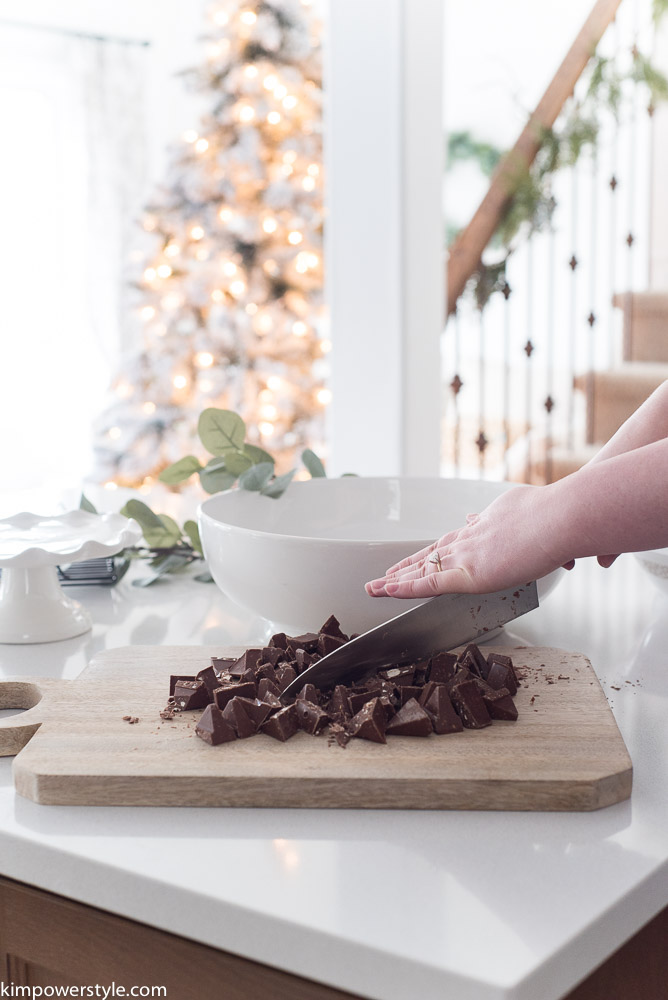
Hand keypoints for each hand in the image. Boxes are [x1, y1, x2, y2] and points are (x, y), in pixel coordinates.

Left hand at [365, 485, 569, 598]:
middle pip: (431, 554)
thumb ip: (510, 521)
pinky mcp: (470, 573)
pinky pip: (428, 583)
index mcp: (486, 526)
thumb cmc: (557, 516)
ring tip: (375, 587)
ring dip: (397, 579)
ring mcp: (468, 555)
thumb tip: (489, 518)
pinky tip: (388, 591)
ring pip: (422, 569)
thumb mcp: (528, 513)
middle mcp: (471, 539)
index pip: (453, 540)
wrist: (561, 517)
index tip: (421, 555)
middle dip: (408, 565)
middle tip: (387, 573)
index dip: (434, 550)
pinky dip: (406, 589)